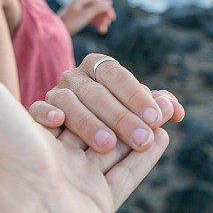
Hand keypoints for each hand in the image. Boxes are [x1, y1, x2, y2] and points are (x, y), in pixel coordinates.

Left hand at [0, 49, 168, 211]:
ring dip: (143, 125)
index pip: (78, 97)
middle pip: (101, 120)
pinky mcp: (97, 201)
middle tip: (155, 104)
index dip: (106, 89)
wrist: (16, 203)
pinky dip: (147, 155)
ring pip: (117, 146)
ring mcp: (77, 178)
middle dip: (129, 108)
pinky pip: (126, 176)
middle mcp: (54, 154)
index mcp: (34, 129)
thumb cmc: (0, 145)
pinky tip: (164, 135)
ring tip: (167, 109)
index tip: (120, 80)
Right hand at [29, 54, 184, 152]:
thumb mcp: (135, 114)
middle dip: (121, 116)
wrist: (74, 142)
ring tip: (108, 144)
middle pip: (96, 92)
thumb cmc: (113, 123)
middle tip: (142, 139)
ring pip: (67, 102)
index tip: (157, 118)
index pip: (117, 75)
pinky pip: (37, 109)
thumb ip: (156, 109)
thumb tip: (176, 110)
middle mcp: (75, 77)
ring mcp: (54, 94)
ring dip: (88, 122)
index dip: (136, 96)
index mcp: (99, 68)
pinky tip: (57, 121)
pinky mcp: (36, 112)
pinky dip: (45, 113)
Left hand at [58, 0, 115, 34]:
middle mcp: (80, 3)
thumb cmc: (70, 22)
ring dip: (101, 21)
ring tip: (104, 30)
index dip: (107, 8)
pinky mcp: (78, 18)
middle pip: (97, 7)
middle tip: (108, 24)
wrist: (56, 31)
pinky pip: (90, 19)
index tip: (113, 18)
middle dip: (103, 16)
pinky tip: (101, 30)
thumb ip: (98, 8)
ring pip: (94, 14)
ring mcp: (79, 10)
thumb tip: (109, 2)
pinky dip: (96, 24)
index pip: (98, 0)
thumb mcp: (86, 15)